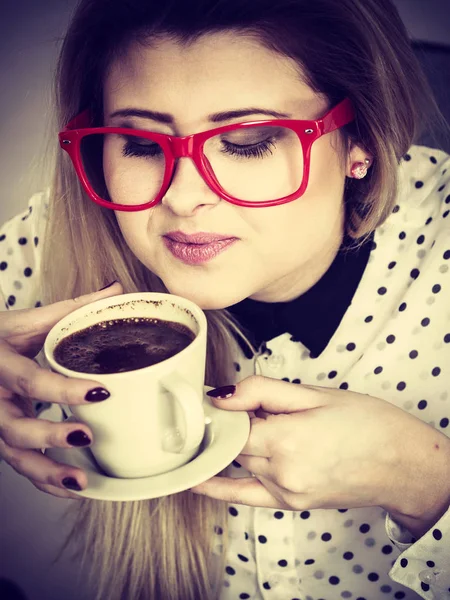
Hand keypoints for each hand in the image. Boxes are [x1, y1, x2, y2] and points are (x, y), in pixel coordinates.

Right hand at [0, 282, 122, 498]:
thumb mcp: (27, 320)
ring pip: (15, 456)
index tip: (100, 392)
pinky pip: (20, 466)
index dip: (63, 390)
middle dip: (50, 436)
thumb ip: (72, 308)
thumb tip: (116, 290)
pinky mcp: (1, 439)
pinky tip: (72, 487)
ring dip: (47, 472)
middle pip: (16, 427)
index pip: (31, 381)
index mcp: (0, 364)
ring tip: (80, 482)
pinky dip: (44, 481)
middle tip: (86, 435)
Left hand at [191, 376, 449, 521]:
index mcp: (286, 438)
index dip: (224, 410)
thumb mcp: (314, 393)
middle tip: (250, 407)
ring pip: (242, 462)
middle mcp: (281, 471)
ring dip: (241, 444)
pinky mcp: (290, 503)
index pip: (231, 424)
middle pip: (235, 443)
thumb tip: (220, 394)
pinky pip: (244, 497)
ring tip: (261, 426)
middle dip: (236, 424)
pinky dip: (218, 487)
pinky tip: (196, 481)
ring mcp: (285, 492)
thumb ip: (262, 391)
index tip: (213, 397)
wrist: (401, 463)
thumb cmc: (365, 421)